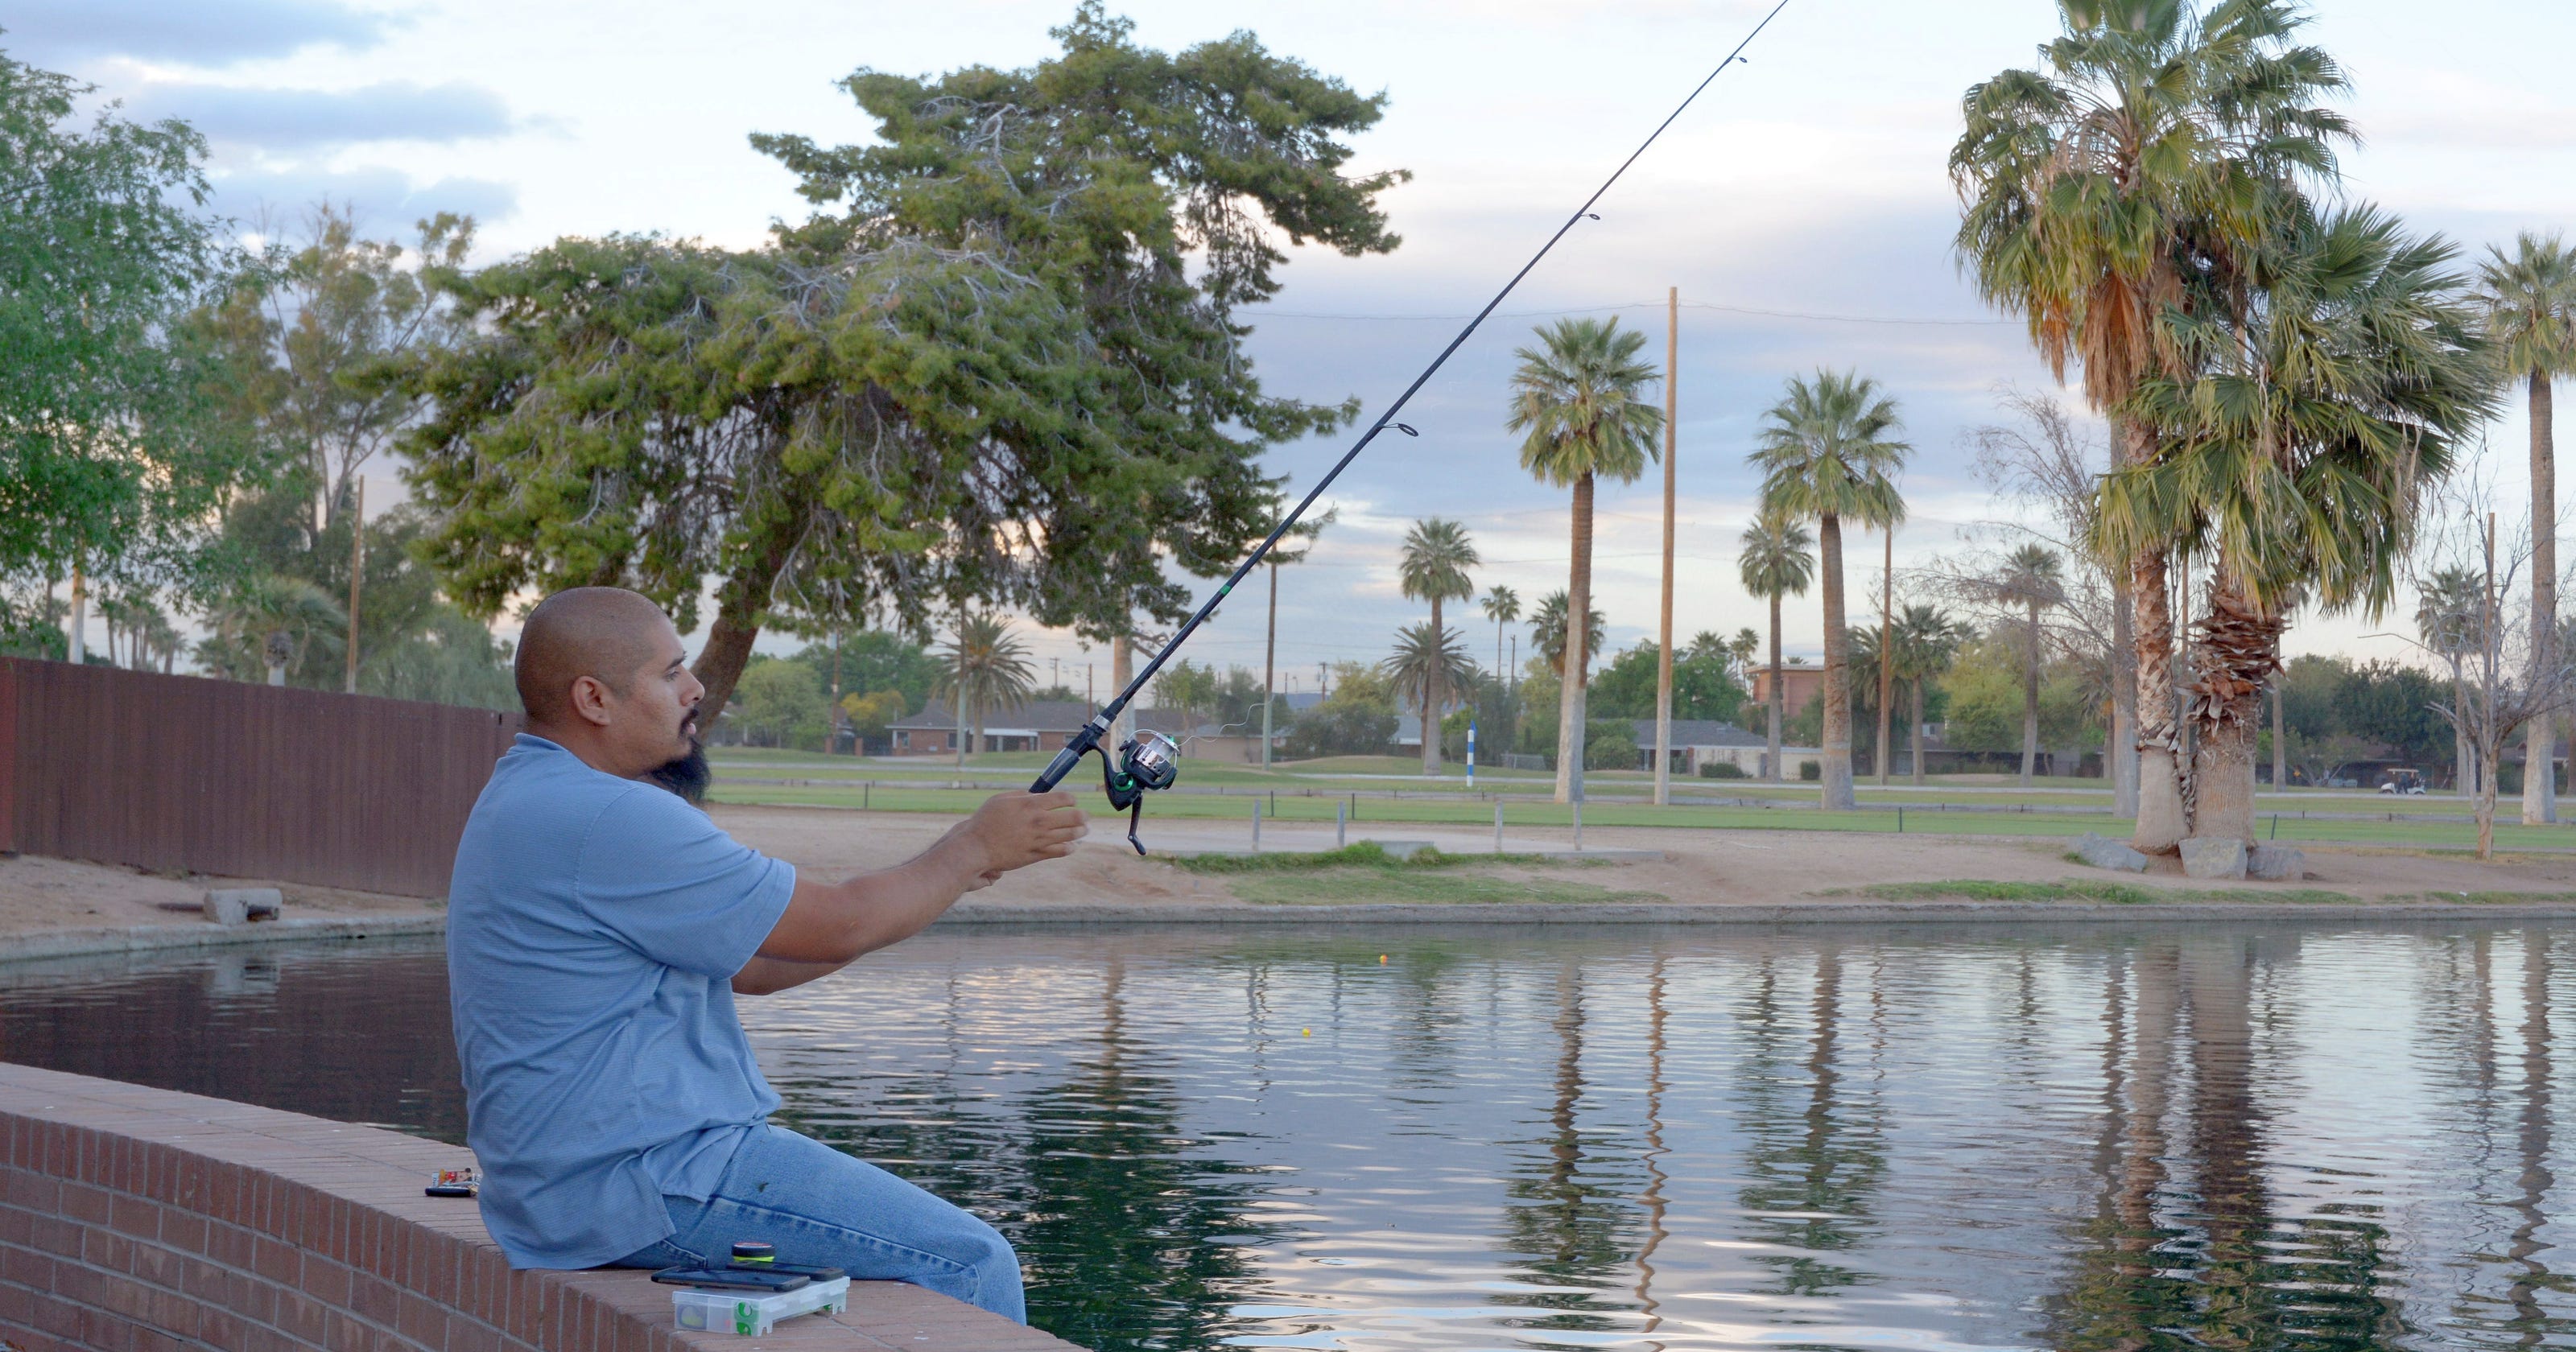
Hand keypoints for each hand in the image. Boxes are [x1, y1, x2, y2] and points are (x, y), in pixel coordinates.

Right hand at [948, 791, 1084, 878]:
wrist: (977, 847)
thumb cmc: (986, 821)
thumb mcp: (1001, 799)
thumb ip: (1021, 795)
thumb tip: (1035, 795)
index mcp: (1031, 805)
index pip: (1063, 798)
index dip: (1071, 799)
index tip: (1072, 801)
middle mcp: (1039, 821)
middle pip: (1073, 817)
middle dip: (1082, 816)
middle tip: (1085, 816)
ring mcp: (1039, 839)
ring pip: (1070, 835)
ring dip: (1080, 831)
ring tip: (1084, 830)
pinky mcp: (1036, 855)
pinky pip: (1060, 851)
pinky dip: (1070, 848)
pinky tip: (1072, 846)